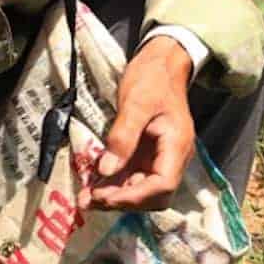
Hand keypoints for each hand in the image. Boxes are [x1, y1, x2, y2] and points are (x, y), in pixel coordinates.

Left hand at [80, 36, 195, 211]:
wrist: (161, 62)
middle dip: (122, 200)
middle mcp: (171, 157)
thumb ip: (122, 137)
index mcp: (176, 146)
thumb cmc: (152, 78)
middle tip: (90, 200)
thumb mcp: (135, 103)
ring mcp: (159, 156)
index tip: (105, 196)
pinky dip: (114, 182)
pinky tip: (93, 184)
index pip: (163, 186)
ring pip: (141, 188)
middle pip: (152, 194)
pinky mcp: (146, 153)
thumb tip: (107, 171)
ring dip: (115, 195)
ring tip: (86, 197)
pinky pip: (132, 175)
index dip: (134, 197)